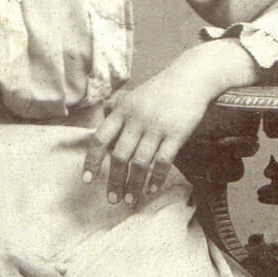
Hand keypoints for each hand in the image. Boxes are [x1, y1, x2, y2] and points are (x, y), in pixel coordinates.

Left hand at [81, 40, 257, 204]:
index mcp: (122, 111)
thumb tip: (103, 114)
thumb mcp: (134, 94)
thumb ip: (117, 106)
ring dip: (134, 184)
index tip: (87, 180)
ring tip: (130, 199)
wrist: (190, 77)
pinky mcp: (176, 133)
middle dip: (114, 181)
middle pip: (119, 156)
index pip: (100, 139)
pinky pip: (163, 160)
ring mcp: (156, 127)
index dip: (92, 161)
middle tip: (111, 199)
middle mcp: (136, 120)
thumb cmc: (160, 88)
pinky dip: (156, 178)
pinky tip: (152, 189)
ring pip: (140, 162)